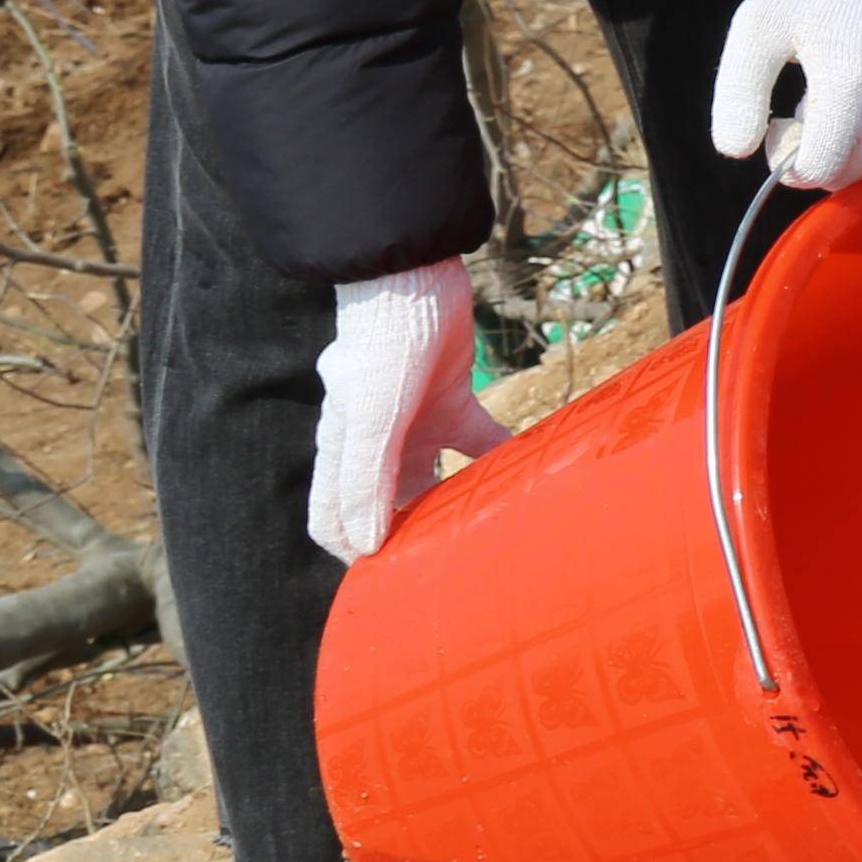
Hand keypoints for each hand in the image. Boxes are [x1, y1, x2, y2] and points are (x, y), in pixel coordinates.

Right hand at [307, 260, 498, 562]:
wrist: (413, 274)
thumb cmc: (381, 345)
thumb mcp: (369, 417)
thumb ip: (365, 480)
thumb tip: (366, 547)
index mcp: (341, 452)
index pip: (334, 519)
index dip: (353, 553)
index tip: (387, 587)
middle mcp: (374, 444)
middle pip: (386, 505)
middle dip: (410, 536)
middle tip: (445, 570)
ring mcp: (413, 422)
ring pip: (433, 478)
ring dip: (454, 503)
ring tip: (483, 535)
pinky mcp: (450, 398)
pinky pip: (478, 439)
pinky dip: (499, 455)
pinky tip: (527, 472)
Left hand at [710, 0, 861, 192]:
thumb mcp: (755, 30)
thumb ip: (737, 96)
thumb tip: (740, 153)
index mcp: (850, 83)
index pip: (818, 170)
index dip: (788, 158)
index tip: (782, 120)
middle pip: (849, 174)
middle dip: (820, 152)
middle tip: (810, 104)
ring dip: (854, 146)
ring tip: (844, 96)